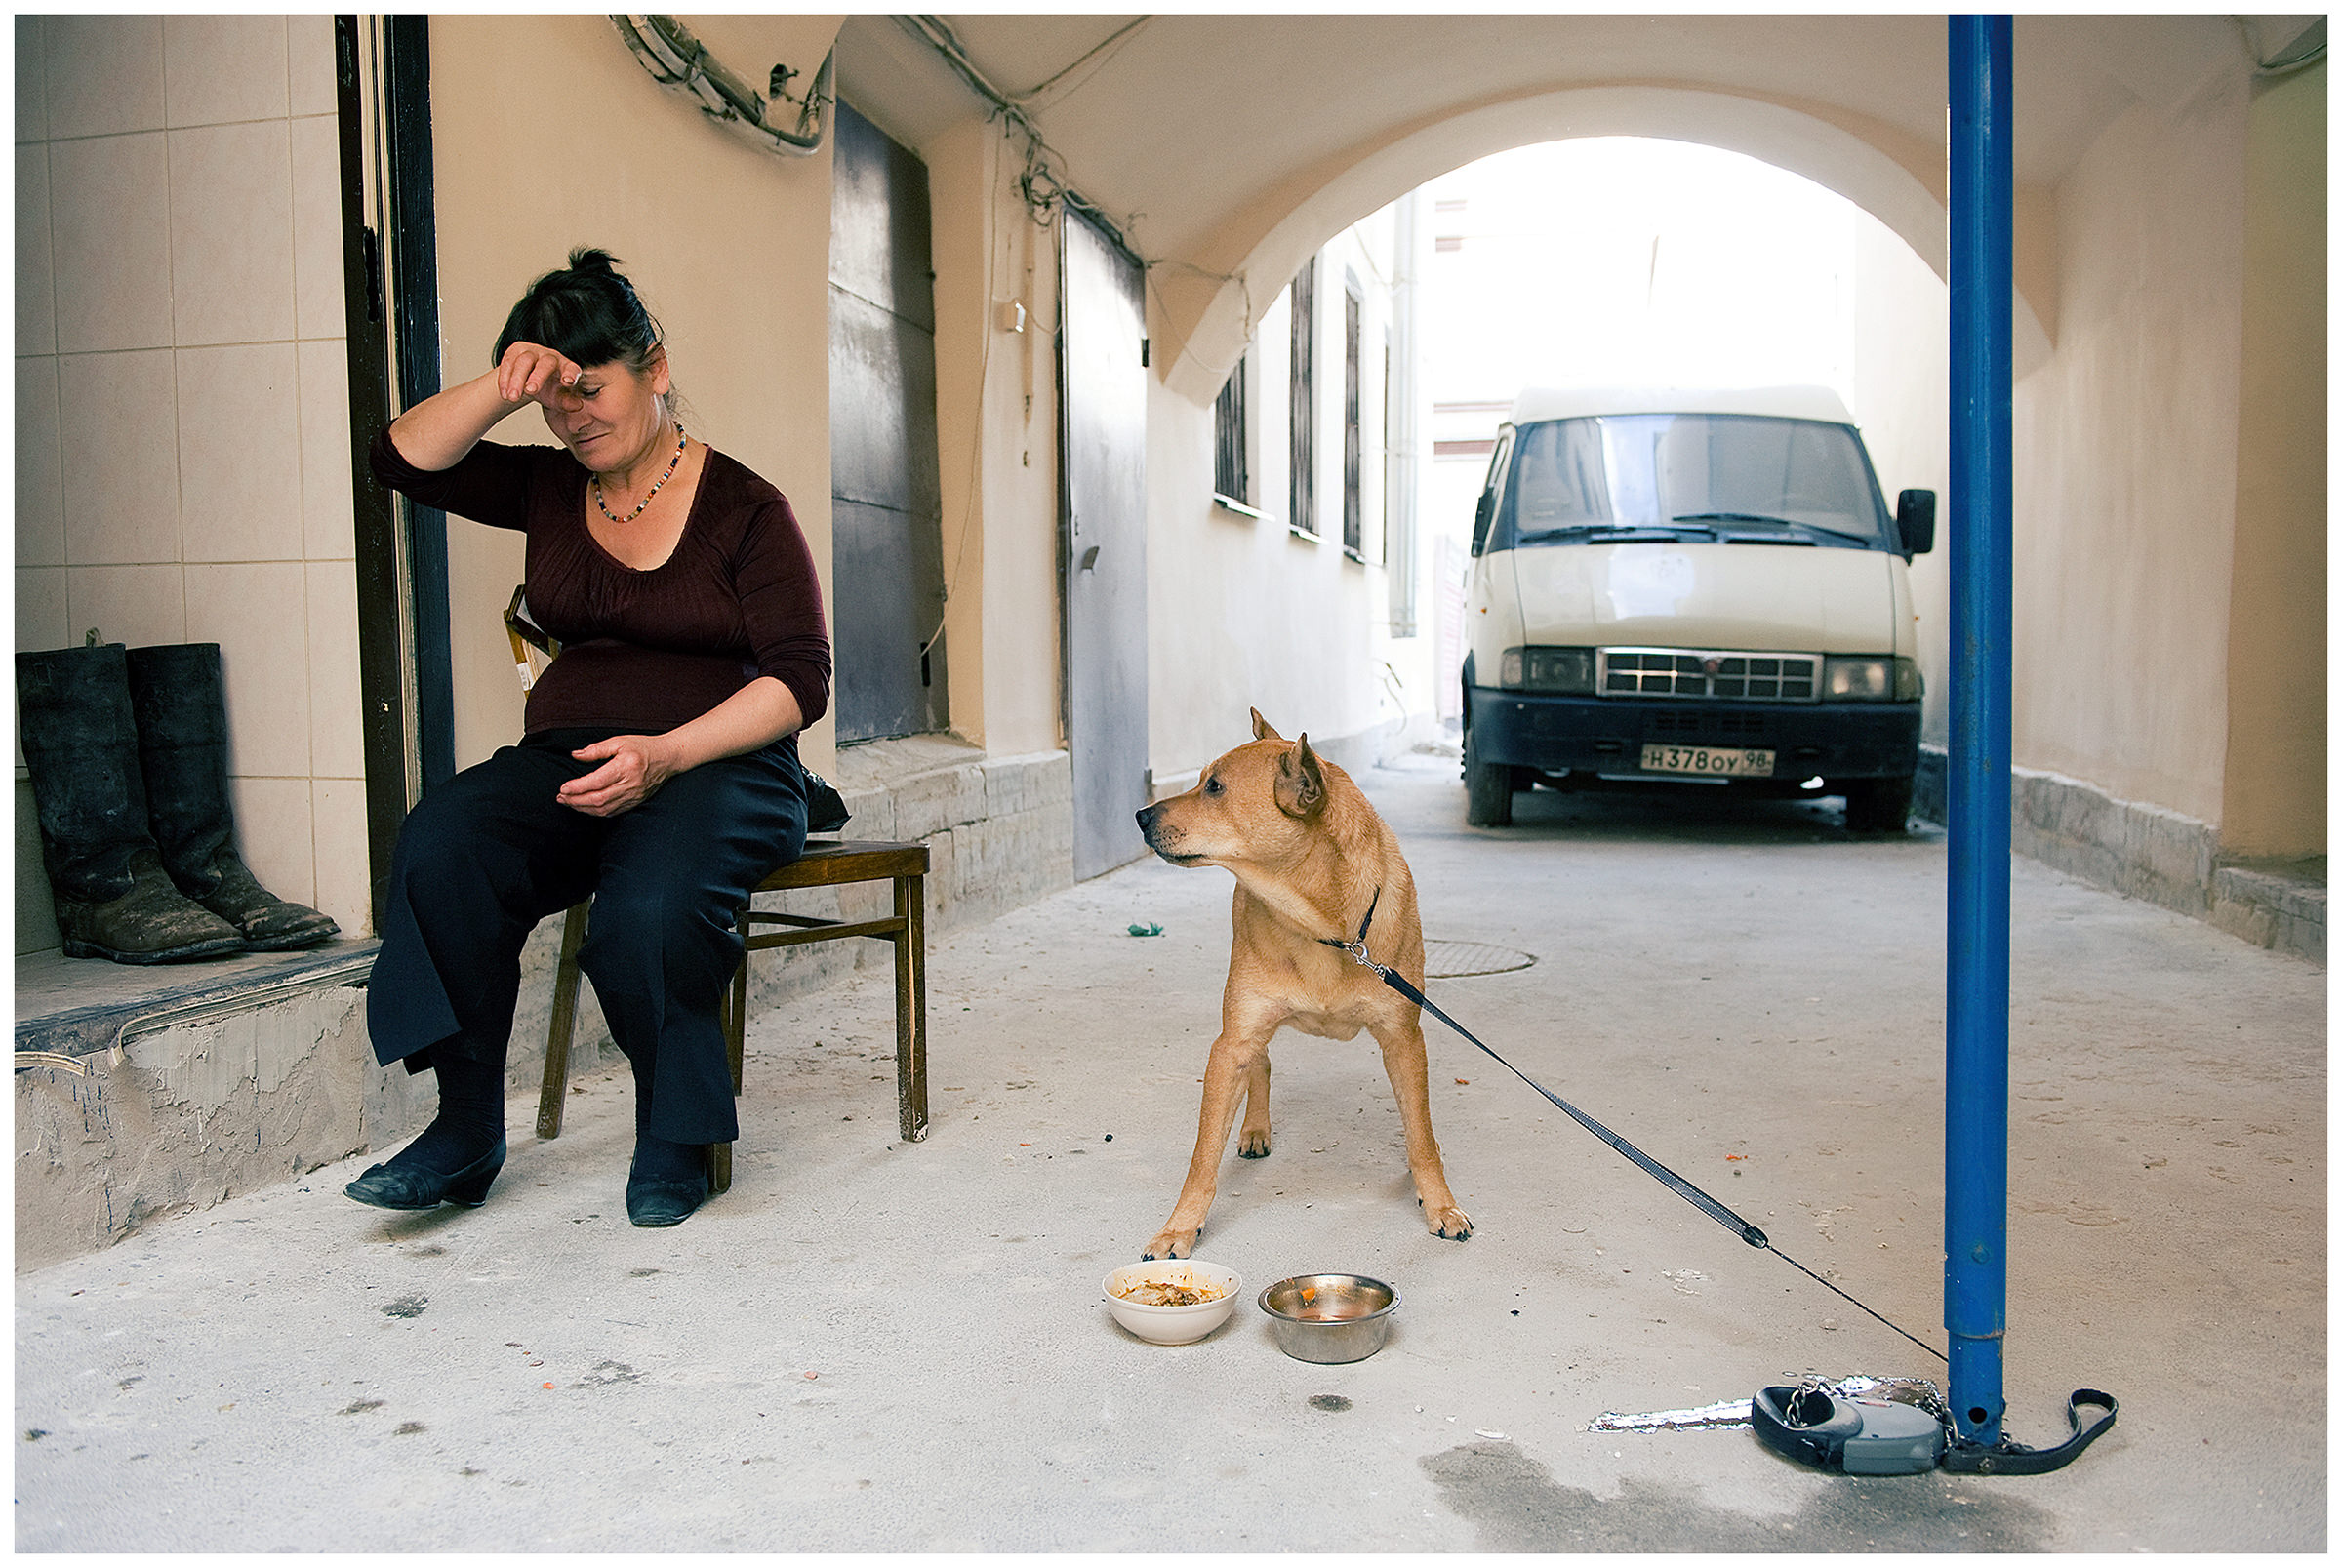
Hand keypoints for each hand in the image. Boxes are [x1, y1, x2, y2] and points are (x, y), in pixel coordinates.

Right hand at [496, 341, 583, 410]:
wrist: (528, 381)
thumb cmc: (549, 390)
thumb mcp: (557, 398)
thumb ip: (566, 402)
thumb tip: (578, 406)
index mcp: (566, 366)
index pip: (571, 368)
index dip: (570, 373)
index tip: (567, 381)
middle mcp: (550, 356)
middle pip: (545, 364)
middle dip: (537, 377)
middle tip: (530, 391)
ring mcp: (532, 352)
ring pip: (524, 362)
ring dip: (516, 380)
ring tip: (512, 398)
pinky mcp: (514, 352)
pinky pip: (508, 364)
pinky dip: (505, 380)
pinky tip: (505, 394)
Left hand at [558, 735, 676, 816]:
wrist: (668, 758)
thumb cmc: (643, 747)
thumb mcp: (619, 741)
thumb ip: (596, 749)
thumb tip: (575, 755)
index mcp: (626, 767)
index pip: (597, 782)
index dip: (578, 787)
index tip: (563, 788)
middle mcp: (630, 784)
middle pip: (598, 799)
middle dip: (576, 801)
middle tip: (561, 797)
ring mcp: (633, 796)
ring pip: (604, 809)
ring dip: (583, 808)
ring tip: (569, 803)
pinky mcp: (635, 802)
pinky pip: (612, 812)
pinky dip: (596, 812)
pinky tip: (585, 807)